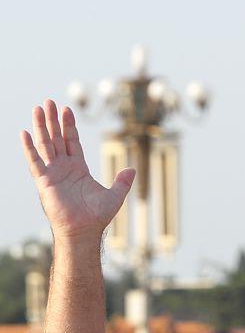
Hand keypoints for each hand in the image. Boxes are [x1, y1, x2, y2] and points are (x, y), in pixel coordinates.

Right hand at [20, 100, 134, 240]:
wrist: (84, 230)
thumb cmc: (97, 216)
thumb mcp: (115, 195)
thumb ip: (122, 182)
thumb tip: (132, 169)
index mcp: (78, 168)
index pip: (72, 142)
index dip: (69, 125)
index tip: (66, 109)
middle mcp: (63, 168)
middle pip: (56, 138)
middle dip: (53, 120)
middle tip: (48, 101)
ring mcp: (53, 173)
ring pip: (46, 144)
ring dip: (41, 127)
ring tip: (38, 108)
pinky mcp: (45, 181)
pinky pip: (35, 162)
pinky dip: (29, 148)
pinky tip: (25, 133)